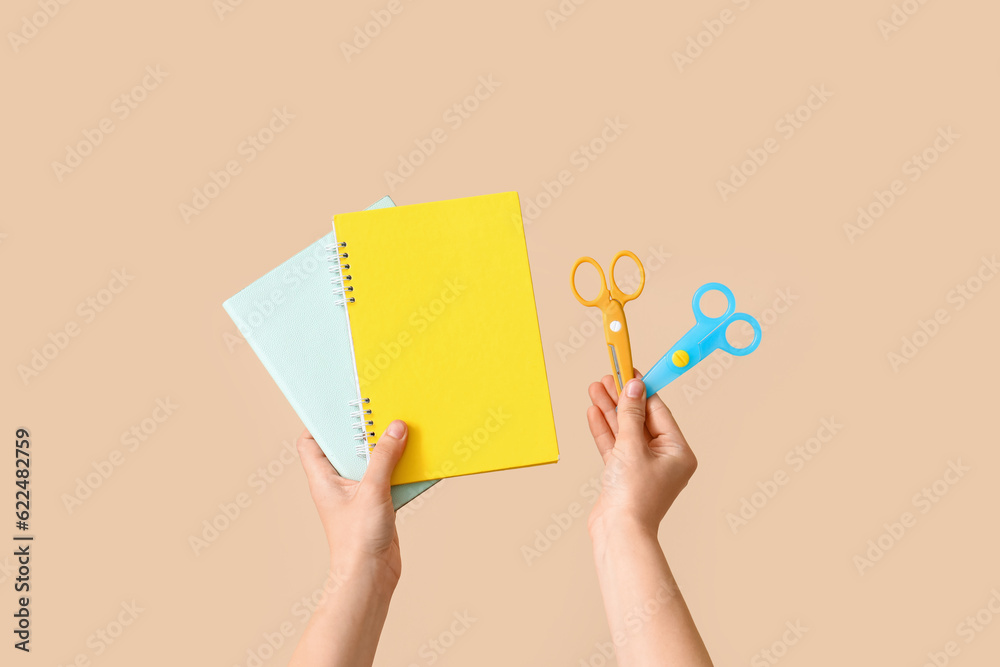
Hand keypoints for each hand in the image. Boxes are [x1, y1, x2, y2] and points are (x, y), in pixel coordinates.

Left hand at [296, 420, 407, 582]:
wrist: (370, 577)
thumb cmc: (357, 540)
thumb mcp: (372, 491)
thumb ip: (384, 457)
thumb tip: (395, 428)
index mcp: (323, 478)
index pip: (310, 442)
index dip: (321, 424)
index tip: (342, 408)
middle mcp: (337, 484)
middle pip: (346, 448)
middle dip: (364, 431)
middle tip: (381, 413)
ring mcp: (357, 494)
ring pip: (370, 462)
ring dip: (385, 449)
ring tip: (402, 431)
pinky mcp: (376, 504)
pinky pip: (387, 477)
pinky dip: (398, 468)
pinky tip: (414, 459)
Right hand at [586, 373, 697, 539]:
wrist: (619, 533)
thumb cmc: (634, 497)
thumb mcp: (632, 446)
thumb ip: (630, 414)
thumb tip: (634, 386)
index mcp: (678, 452)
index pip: (658, 411)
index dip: (642, 389)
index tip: (629, 370)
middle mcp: (663, 459)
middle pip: (640, 419)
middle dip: (622, 398)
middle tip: (608, 376)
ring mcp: (642, 467)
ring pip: (624, 431)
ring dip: (610, 410)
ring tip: (596, 388)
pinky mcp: (623, 475)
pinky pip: (614, 445)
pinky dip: (604, 429)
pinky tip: (594, 411)